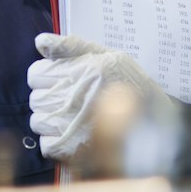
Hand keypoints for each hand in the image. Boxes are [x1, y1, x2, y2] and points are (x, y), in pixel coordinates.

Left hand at [27, 34, 164, 160]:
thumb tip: (39, 41)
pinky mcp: (76, 150)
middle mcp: (75, 97)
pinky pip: (47, 145)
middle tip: (69, 100)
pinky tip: (73, 135)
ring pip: (37, 121)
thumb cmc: (129, 85)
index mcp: (81, 71)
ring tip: (72, 118)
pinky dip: (56, 142)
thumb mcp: (106, 55)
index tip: (61, 81)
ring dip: (50, 120)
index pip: (35, 74)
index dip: (46, 77)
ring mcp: (74, 125)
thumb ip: (70, 46)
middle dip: (48, 98)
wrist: (155, 123)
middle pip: (35, 99)